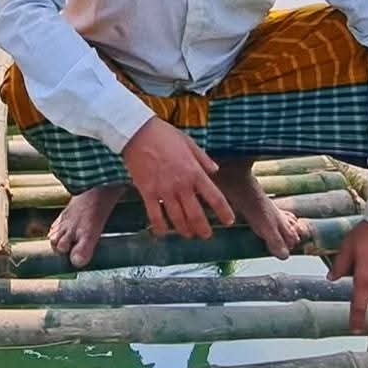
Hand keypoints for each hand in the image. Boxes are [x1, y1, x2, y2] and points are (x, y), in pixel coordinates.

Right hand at [120, 117, 233, 237]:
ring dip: (185, 230)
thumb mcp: (189, 143)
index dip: (224, 212)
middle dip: (203, 229)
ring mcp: (164, 190)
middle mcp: (181, 185)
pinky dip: (160, 227)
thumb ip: (203, 159)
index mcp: (195, 172)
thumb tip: (215, 170)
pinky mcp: (147, 192)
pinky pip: (155, 216)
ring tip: (188, 235)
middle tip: (206, 235)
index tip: (229, 221)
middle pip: (197, 215)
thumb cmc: (164, 134)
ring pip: (178, 219)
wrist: (138, 132)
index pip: (215, 198)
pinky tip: (163, 233)